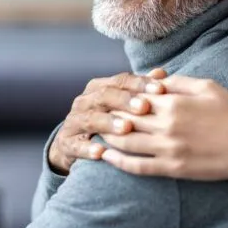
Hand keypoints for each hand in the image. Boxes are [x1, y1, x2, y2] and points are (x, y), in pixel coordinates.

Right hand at [48, 70, 166, 174]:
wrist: (73, 145)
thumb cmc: (107, 121)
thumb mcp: (122, 105)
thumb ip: (140, 90)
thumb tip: (161, 73)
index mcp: (99, 88)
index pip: (121, 81)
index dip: (140, 84)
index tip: (160, 89)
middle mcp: (84, 101)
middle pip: (105, 96)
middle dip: (125, 101)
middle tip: (144, 107)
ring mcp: (73, 122)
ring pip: (90, 119)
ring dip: (108, 123)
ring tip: (126, 128)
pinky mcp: (67, 143)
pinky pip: (75, 145)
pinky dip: (87, 149)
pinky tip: (100, 153)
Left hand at [101, 76, 227, 182]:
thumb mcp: (207, 87)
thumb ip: (178, 81)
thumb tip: (154, 77)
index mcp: (173, 102)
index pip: (133, 97)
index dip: (117, 96)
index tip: (106, 96)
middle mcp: (166, 124)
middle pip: (124, 118)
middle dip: (107, 115)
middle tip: (95, 114)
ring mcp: (168, 148)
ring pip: (125, 142)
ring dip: (107, 137)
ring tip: (96, 132)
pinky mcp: (172, 167)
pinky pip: (138, 166)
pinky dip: (118, 162)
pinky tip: (106, 157)